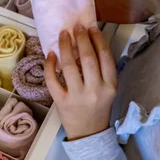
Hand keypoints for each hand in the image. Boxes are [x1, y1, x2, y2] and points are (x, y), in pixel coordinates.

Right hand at [38, 0, 150, 23]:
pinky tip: (65, 30)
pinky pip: (80, 15)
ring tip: (47, 20)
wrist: (145, 4)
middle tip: (38, 6)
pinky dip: (72, 20)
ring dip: (60, 10)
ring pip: (70, 3)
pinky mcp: (97, 12)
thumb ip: (84, 0)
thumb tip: (65, 8)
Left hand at [45, 25, 117, 140]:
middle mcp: (95, 90)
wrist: (89, 133)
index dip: (97, 39)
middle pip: (87, 58)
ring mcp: (77, 96)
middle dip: (81, 39)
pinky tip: (50, 54)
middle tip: (76, 27)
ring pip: (69, 66)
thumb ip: (101, 69)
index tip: (91, 28)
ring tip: (63, 34)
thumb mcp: (108, 89)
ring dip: (65, 47)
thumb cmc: (98, 106)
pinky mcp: (61, 102)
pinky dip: (49, 65)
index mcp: (110, 85)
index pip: (105, 57)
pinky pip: (52, 80)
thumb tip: (88, 41)